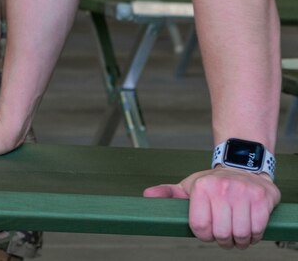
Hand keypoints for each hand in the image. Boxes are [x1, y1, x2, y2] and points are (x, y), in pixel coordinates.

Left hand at [144, 168, 278, 247]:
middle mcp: (222, 188)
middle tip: (224, 238)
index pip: (199, 226)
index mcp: (201, 187)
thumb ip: (169, 193)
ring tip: (237, 236)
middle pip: (221, 233)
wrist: (245, 167)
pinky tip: (250, 230)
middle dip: (222, 241)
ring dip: (240, 241)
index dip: (204, 235)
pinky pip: (258, 228)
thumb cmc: (215, 183)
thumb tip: (148, 196)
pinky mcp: (262, 198)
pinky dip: (254, 236)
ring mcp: (243, 193)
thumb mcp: (189, 186)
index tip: (208, 234)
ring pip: (240, 233)